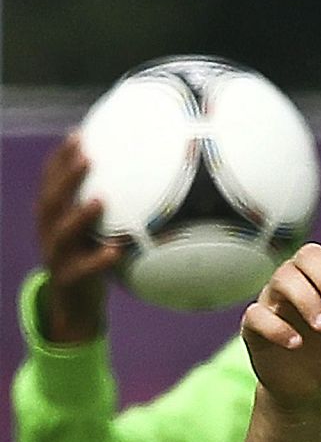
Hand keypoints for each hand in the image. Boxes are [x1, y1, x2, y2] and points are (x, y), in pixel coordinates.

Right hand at [34, 133, 122, 343]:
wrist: (75, 308)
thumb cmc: (92, 260)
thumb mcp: (96, 232)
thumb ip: (112, 208)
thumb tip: (149, 181)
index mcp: (55, 218)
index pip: (50, 182)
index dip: (60, 158)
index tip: (78, 133)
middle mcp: (50, 233)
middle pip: (51, 200)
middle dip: (66, 177)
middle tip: (87, 156)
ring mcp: (56, 257)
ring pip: (61, 233)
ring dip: (79, 215)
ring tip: (99, 200)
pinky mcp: (69, 280)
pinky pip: (82, 270)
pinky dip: (98, 260)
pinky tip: (117, 251)